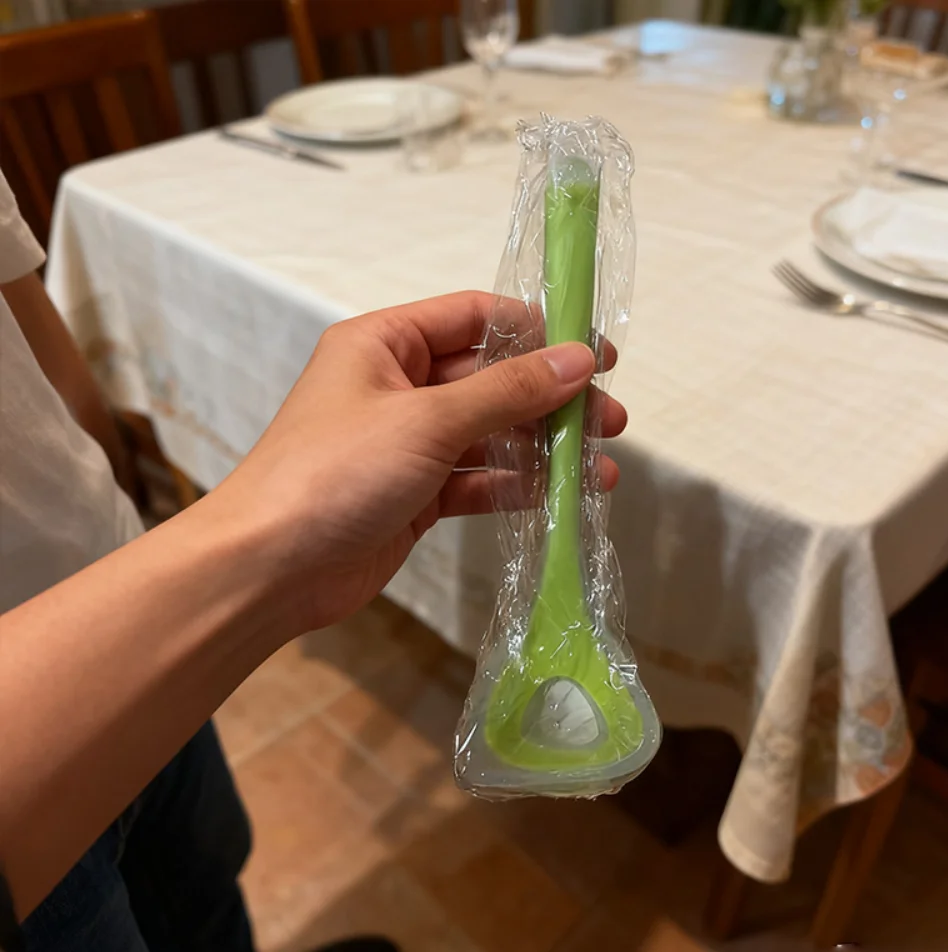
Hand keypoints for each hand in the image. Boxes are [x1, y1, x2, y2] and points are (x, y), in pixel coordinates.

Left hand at [210, 291, 626, 629]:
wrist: (270, 568)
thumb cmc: (337, 472)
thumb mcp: (428, 420)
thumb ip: (507, 391)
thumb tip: (580, 360)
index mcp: (385, 344)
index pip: (474, 318)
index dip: (537, 331)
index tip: (597, 353)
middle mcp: (397, 387)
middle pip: (490, 380)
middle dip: (551, 399)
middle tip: (611, 420)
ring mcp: (407, 444)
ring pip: (488, 434)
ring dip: (542, 448)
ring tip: (602, 467)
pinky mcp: (414, 495)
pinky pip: (475, 480)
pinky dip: (515, 487)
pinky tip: (562, 497)